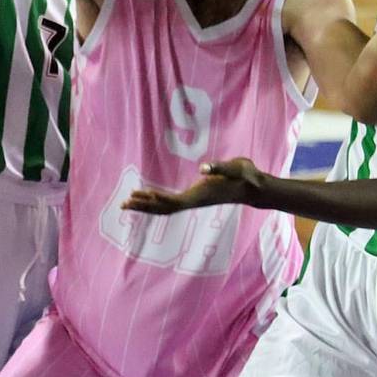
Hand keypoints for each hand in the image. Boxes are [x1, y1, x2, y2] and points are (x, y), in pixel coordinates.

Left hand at [121, 158, 266, 214]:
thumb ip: (221, 168)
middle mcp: (195, 201)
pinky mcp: (195, 197)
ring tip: (128, 202)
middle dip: (144, 206)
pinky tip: (147, 196)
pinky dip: (156, 200)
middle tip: (123, 203)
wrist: (253, 187)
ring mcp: (194, 200)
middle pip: (165, 208)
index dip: (157, 200)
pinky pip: (171, 202)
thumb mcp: (237, 167)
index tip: (141, 197)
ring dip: (147, 205)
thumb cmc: (246, 176)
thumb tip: (204, 168)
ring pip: (166, 207)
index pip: (175, 202)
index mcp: (201, 194)